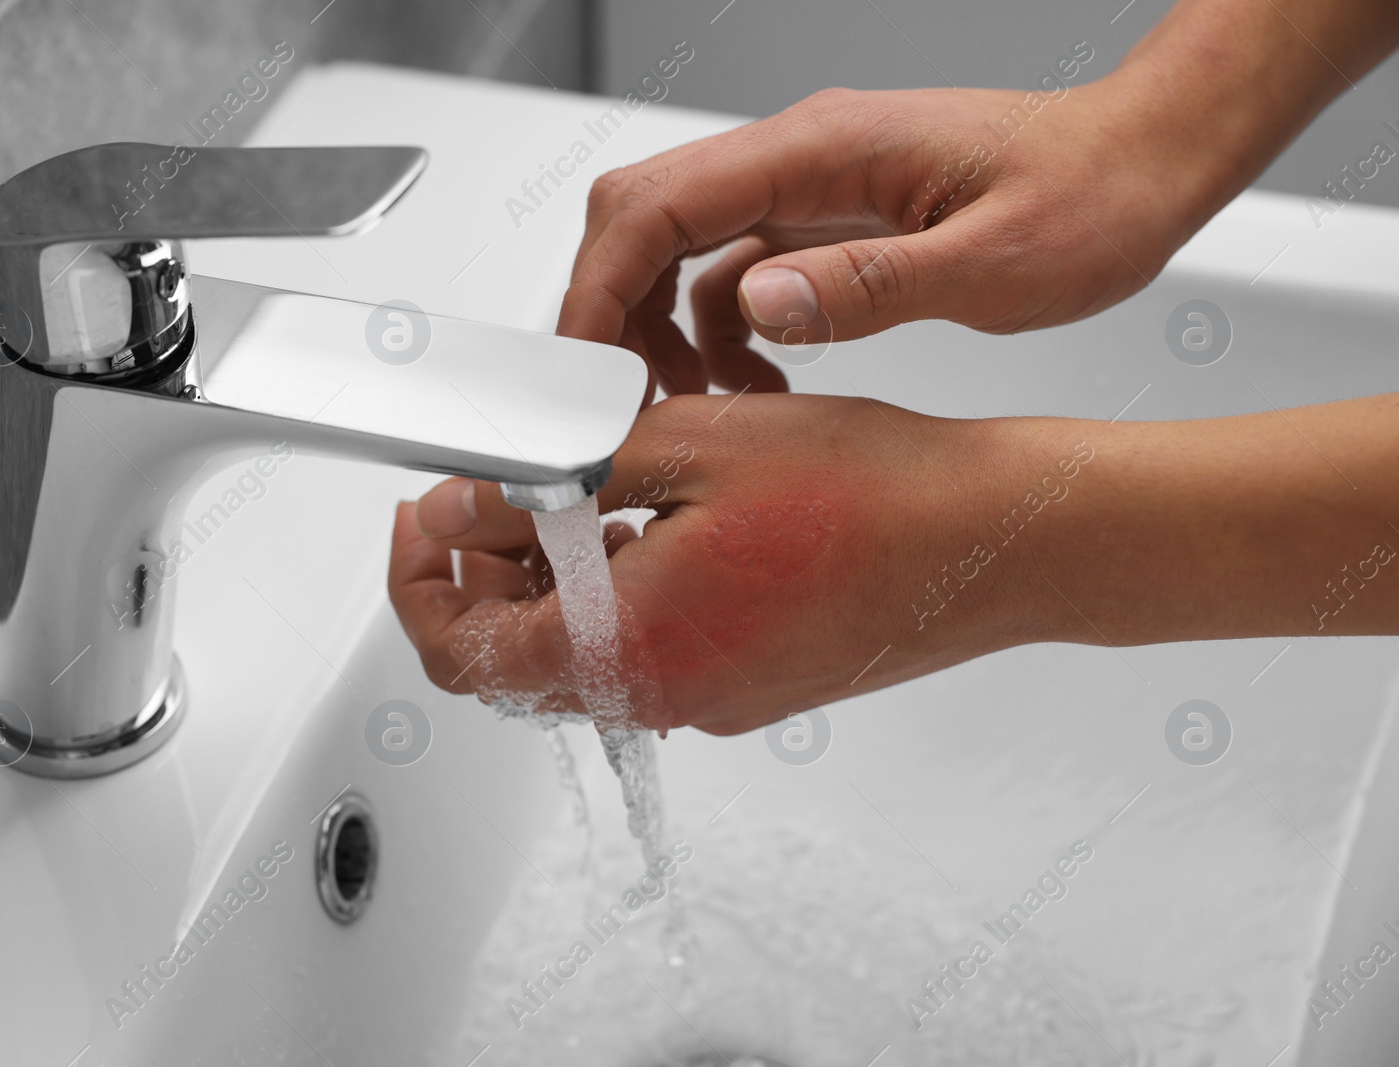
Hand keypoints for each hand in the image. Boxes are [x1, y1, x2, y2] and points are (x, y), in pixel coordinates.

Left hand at [389, 393, 1056, 734]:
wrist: (997, 541)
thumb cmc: (874, 493)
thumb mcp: (689, 447)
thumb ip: (557, 479)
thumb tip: (465, 504)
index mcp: (630, 648)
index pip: (463, 655)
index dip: (416, 585)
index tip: (423, 516)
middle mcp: (665, 696)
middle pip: (515, 663)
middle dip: (478, 576)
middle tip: (488, 493)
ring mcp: (712, 699)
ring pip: (580, 656)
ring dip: (548, 581)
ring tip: (570, 490)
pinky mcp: (750, 684)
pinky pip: (646, 653)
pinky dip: (614, 593)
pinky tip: (647, 521)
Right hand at [558, 0, 1398, 393]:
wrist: (1144, 161)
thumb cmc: (1092, 198)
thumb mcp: (995, 264)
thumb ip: (868, 285)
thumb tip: (754, 306)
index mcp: (823, 151)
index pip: (657, 205)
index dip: (598, 289)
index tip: (578, 372)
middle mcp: (800, 158)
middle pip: (645, 219)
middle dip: (612, 313)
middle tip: (621, 402)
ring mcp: (807, 188)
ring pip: (680, 249)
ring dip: (664, 332)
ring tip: (701, 410)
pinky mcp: (825, 220)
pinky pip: (735, 272)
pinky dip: (719, 335)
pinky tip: (759, 389)